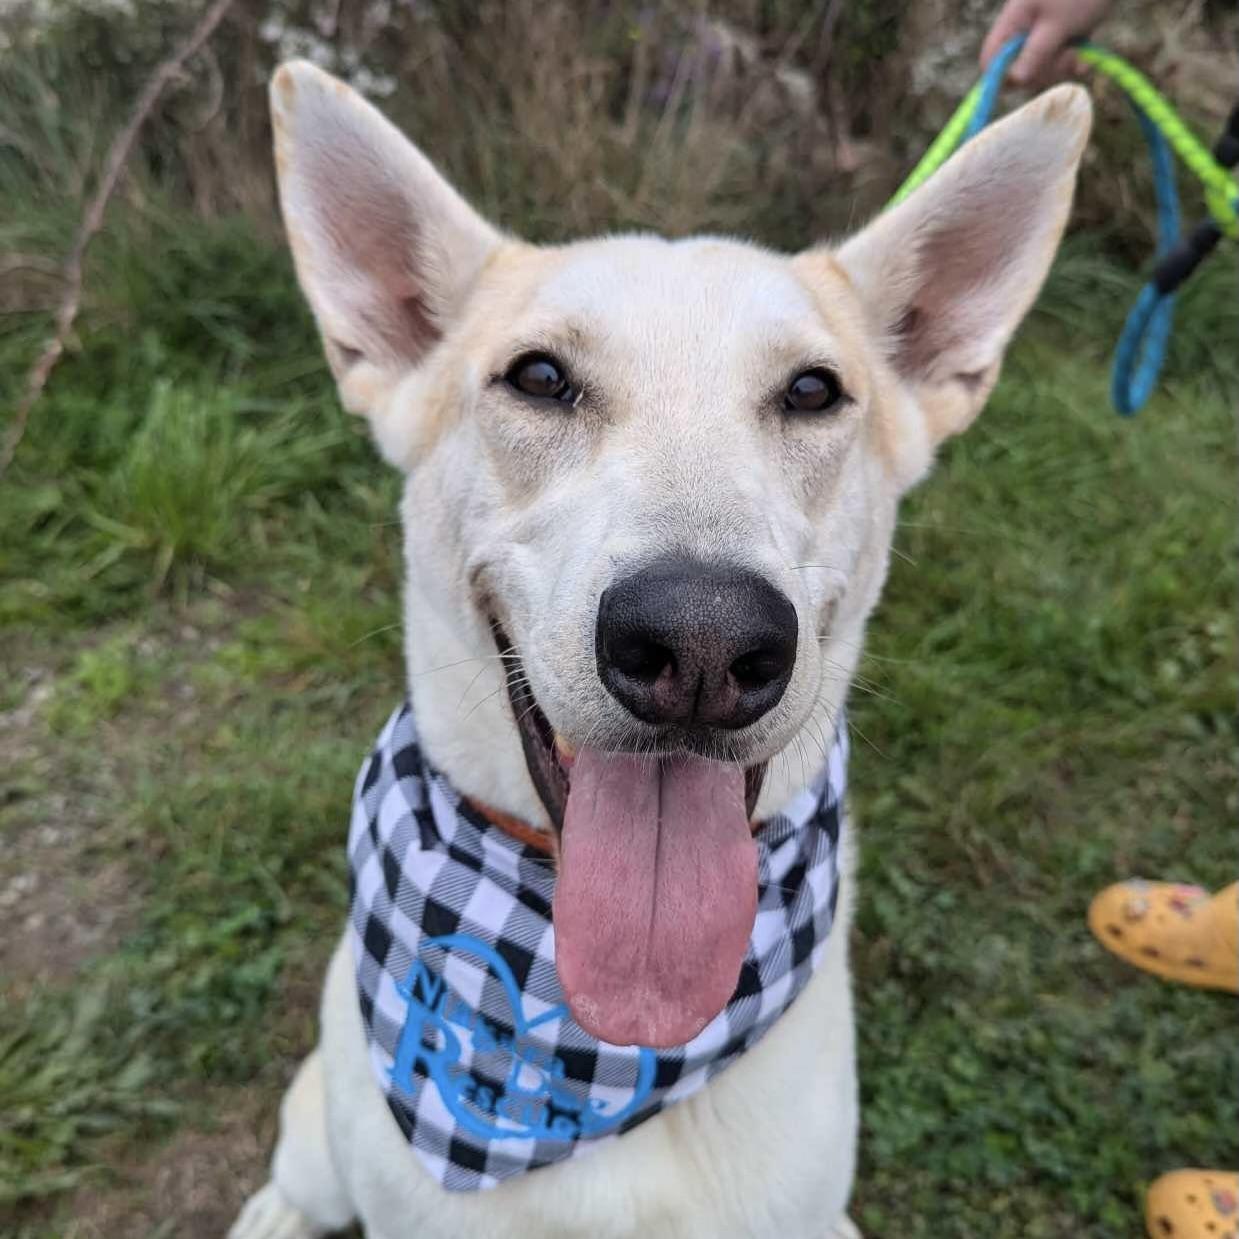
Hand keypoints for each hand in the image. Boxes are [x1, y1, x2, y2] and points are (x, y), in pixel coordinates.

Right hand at [981, 0, 1112, 87]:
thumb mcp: (1057, 25)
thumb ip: (1035, 54)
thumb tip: (1014, 81)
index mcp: (1014, 21)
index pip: (990, 59)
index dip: (998, 77)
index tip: (1020, 81)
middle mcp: (1024, 30)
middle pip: (1018, 70)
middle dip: (1041, 71)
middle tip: (1065, 57)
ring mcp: (1044, 34)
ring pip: (1041, 69)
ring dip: (1061, 67)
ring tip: (1078, 53)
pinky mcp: (1063, 37)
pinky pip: (1060, 62)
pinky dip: (1072, 63)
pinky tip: (1086, 58)